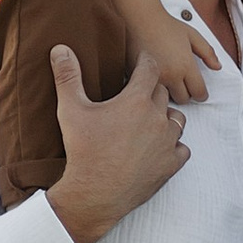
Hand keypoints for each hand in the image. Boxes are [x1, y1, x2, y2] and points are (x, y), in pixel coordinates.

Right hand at [42, 45, 190, 242]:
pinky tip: (158, 147)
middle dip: (151, 91)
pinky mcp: (171, 165)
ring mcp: (167, 143)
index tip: (141, 62)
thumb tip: (60, 48)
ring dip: (164, 117)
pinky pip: (182, 148)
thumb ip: (68, 77)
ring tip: (148, 122)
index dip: (145, 62)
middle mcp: (157, 119)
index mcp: (136, 101)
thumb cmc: (83, 152)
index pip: (150, 68)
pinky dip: (173, 145)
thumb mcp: (71, 111)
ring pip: (176, 119)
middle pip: (162, 93)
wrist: (94, 195)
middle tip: (136, 97)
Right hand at [141, 21, 216, 103]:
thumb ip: (208, 52)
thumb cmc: (168, 26)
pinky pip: (151, 90)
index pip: (199, 93)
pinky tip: (155, 78)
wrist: (142, 19)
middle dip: (186, 93)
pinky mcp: (140, 78)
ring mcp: (154, 78)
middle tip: (183, 83)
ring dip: (170, 92)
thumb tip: (217, 67)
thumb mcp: (194, 36)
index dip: (201, 94)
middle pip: (183, 99)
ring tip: (169, 81)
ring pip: (166, 98)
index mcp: (186, 66)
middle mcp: (171, 75)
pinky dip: (155, 87)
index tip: (199, 92)